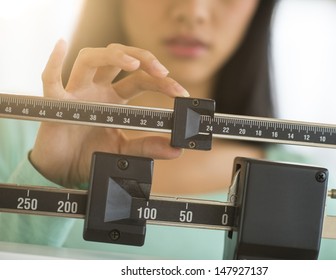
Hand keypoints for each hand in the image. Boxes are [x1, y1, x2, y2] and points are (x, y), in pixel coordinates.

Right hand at [30, 40, 188, 186]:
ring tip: (134, 65)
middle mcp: (97, 90)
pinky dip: (53, 62)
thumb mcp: (124, 150)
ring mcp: (77, 93)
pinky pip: (51, 79)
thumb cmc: (90, 154)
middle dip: (143, 59)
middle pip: (118, 59)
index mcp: (114, 98)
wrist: (65, 170)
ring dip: (113, 56)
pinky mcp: (57, 103)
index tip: (181, 93)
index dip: (162, 83)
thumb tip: (175, 150)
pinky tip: (61, 45)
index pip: (140, 80)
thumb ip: (147, 147)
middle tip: (163, 73)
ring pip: (91, 59)